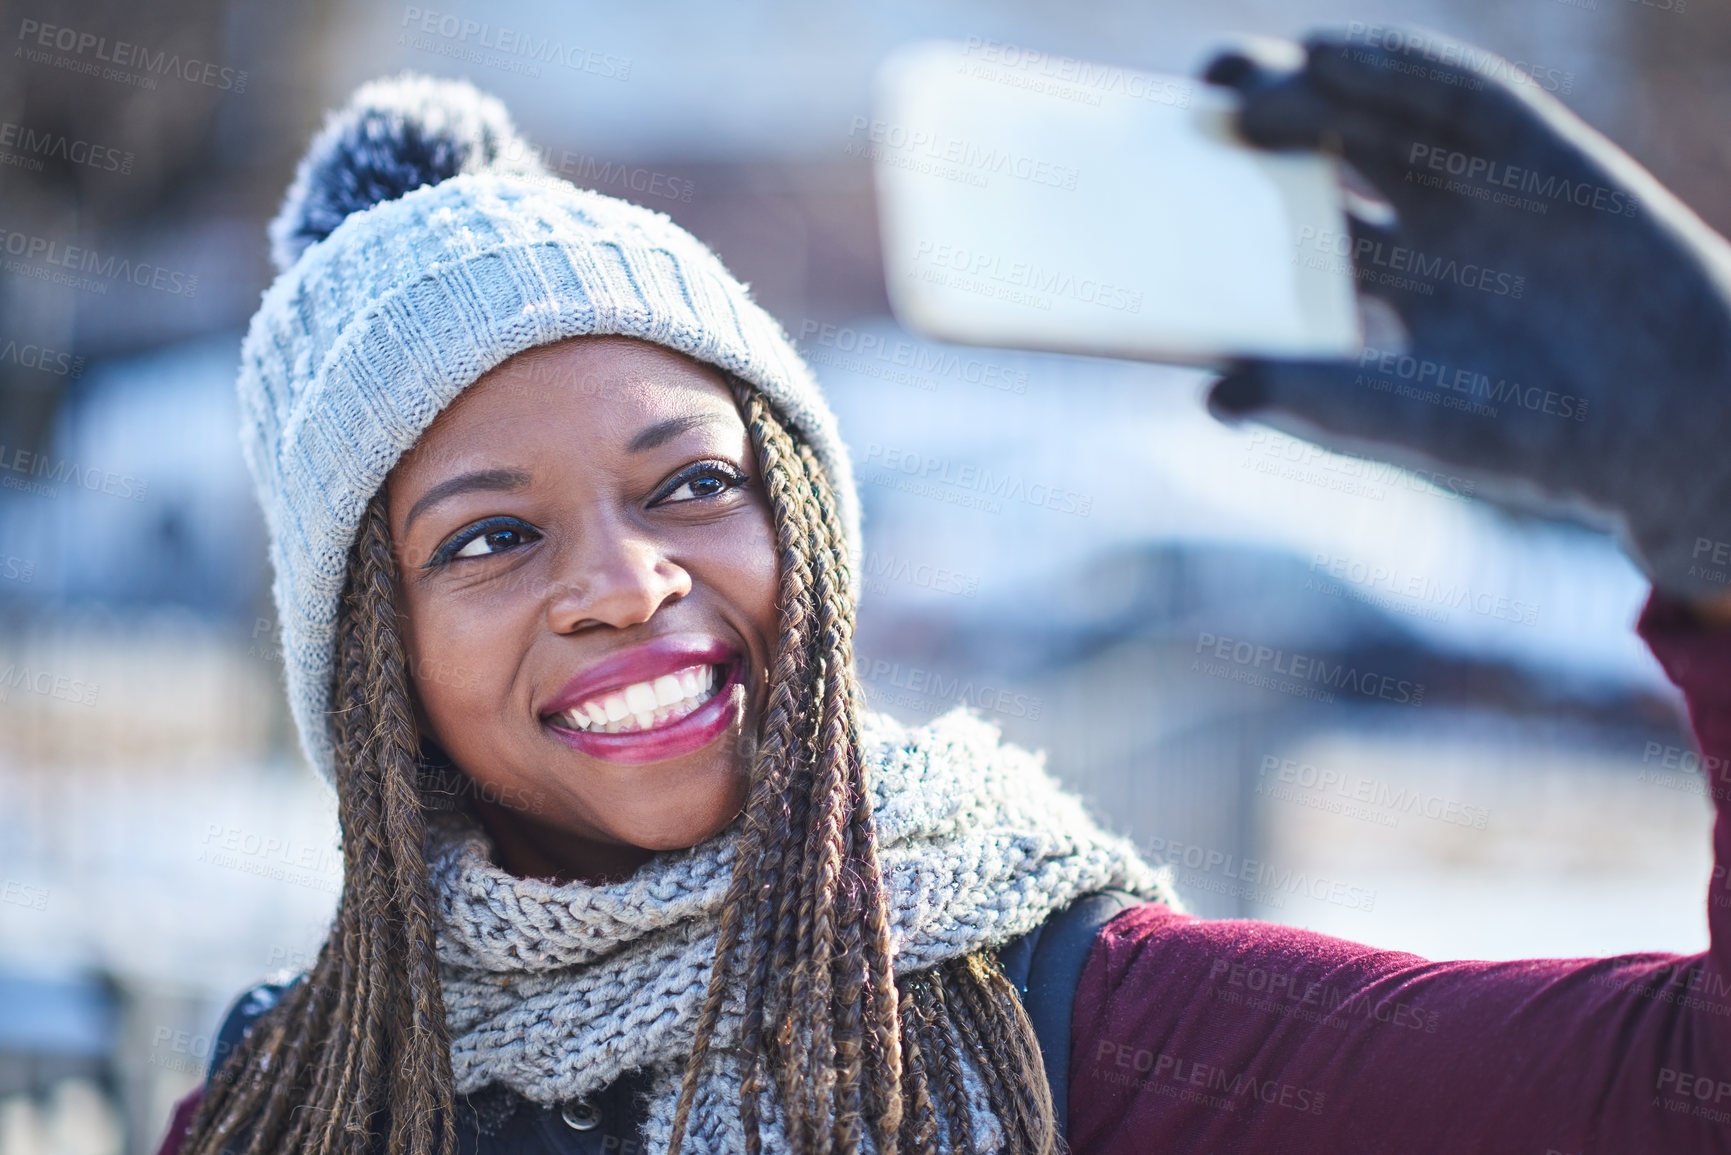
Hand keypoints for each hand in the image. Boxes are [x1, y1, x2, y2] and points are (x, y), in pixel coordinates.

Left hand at [1201, 27, 1730, 603]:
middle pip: (1322, 160)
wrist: (1684, 419)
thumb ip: (1320, 403)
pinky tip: (1336, 54)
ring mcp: (1480, 186)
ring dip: (1309, 86)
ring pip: (1378, 117)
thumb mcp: (1419, 423)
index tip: (1154, 190)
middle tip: (1188, 107)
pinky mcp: (1541, 152)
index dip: (1225, 209)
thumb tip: (1212, 394)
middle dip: (1258, 128)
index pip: (1285, 239)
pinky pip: (1461, 95)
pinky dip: (1399, 69)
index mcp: (1383, 299)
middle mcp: (1423, 232)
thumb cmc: (1546, 440)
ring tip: (1235, 74)